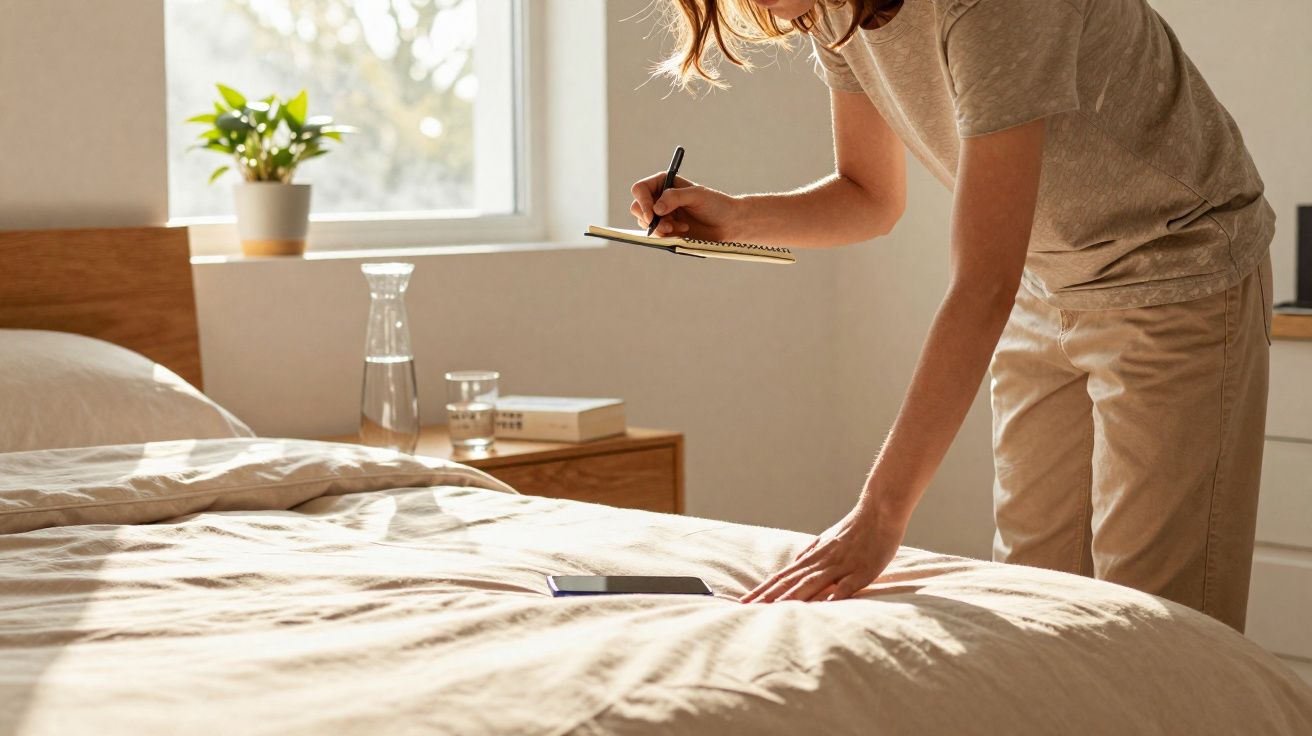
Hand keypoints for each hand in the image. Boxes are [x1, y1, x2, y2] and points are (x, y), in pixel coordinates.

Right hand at [629, 173, 742, 240]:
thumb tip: (656, 208)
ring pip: (644, 223)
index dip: (642, 202)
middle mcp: (659, 197)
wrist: (727, 223)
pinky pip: (655, 235)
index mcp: (664, 183)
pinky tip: (683, 231)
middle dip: (649, 218)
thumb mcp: (696, 195)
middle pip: (637, 207)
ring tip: (679, 228)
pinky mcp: (666, 229)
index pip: (640, 189)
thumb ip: (674, 197)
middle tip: (667, 225)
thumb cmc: (715, 204)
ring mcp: (662, 215)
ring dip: (660, 228)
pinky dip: (666, 235)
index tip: (651, 215)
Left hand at [740, 503, 905, 602]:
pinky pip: (846, 586)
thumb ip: (811, 552)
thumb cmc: (855, 528)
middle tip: (745, 608)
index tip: (743, 601)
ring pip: (811, 583)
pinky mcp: (862, 571)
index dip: (762, 589)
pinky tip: (824, 607)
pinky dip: (834, 595)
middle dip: (767, 597)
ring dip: (791, 598)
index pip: (781, 576)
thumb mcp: (827, 538)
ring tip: (772, 610)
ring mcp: (841, 566)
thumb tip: (794, 563)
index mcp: (813, 558)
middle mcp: (822, 562)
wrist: (879, 512)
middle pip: (790, 582)